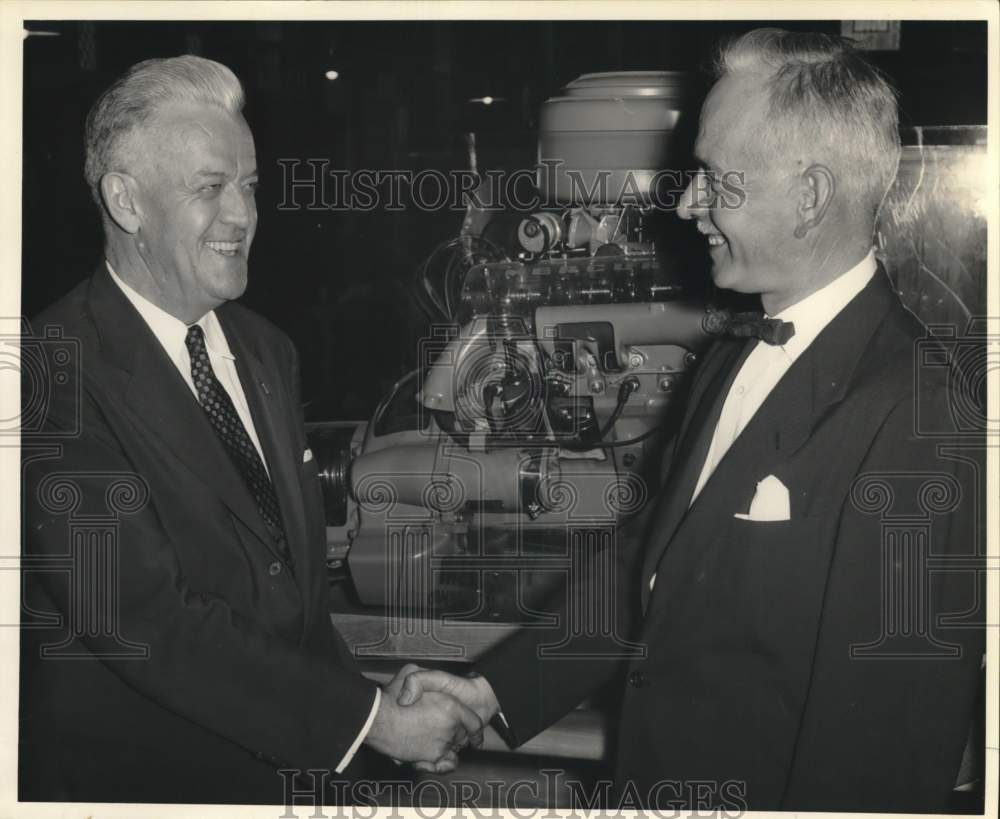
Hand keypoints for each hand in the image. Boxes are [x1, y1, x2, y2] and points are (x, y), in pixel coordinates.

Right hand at [364, 664, 483, 772]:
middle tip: (440, 730)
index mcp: (451, 707)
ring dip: (446, 748)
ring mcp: (441, 744)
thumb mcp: (411, 672)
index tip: (475, 734)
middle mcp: (450, 727)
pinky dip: (439, 764)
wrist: (375, 718)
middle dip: (456, 735)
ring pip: (451, 750)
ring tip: (431, 741)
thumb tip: (434, 695)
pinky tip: (429, 758)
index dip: (474, 729)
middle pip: (461, 737)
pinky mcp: (428, 758)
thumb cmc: (392, 694)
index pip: (474, 723)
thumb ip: (424, 679)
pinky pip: (442, 764)